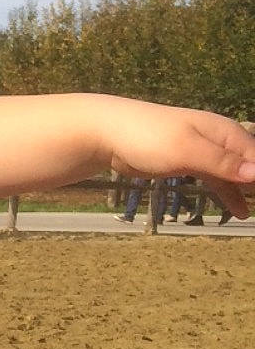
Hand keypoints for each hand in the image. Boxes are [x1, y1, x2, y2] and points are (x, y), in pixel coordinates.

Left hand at [101, 99, 254, 219]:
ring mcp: (206, 153)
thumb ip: (221, 162)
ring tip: (251, 215)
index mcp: (226, 133)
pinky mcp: (190, 164)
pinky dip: (229, 194)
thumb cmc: (149, 137)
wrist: (109, 133)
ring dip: (246, 193)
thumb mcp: (187, 150)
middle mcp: (221, 141)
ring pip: (236, 175)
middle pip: (250, 167)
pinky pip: (217, 180)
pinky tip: (238, 212)